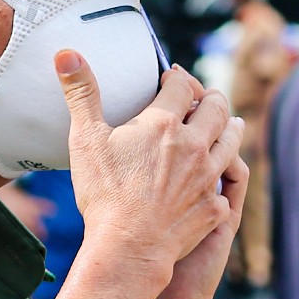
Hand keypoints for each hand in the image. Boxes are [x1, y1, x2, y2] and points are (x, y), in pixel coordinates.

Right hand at [62, 56, 242, 298]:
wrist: (128, 247)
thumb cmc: (104, 193)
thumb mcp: (85, 138)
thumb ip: (81, 92)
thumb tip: (67, 52)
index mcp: (164, 124)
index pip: (181, 86)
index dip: (177, 78)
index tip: (172, 78)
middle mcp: (194, 145)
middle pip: (217, 107)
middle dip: (211, 97)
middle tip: (206, 96)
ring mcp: (208, 176)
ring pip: (232, 141)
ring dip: (231, 127)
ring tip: (231, 123)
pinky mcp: (214, 206)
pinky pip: (227, 184)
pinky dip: (225, 175)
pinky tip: (220, 176)